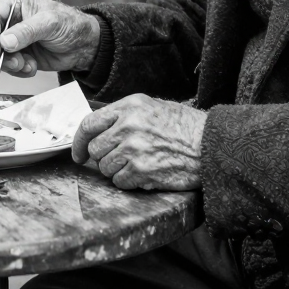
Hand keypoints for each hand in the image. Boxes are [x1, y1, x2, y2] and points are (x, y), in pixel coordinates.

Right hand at [0, 0, 101, 76]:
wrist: (82, 45)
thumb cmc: (70, 25)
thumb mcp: (50, 24)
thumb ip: (27, 32)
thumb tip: (4, 43)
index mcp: (13, 2)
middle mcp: (8, 18)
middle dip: (0, 54)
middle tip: (17, 64)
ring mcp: (11, 37)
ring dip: (10, 65)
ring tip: (30, 66)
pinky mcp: (16, 54)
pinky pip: (5, 66)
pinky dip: (17, 71)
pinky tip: (32, 68)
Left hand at [72, 95, 205, 190]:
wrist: (211, 144)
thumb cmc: (184, 126)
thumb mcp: (151, 107)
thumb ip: (123, 115)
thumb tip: (98, 130)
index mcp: (129, 107)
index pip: (89, 124)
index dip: (78, 141)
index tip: (78, 153)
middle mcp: (128, 126)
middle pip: (94, 149)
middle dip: (102, 158)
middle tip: (118, 159)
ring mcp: (134, 149)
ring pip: (105, 168)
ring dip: (116, 170)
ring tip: (137, 164)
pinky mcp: (142, 171)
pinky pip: (120, 181)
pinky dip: (129, 181)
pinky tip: (144, 174)